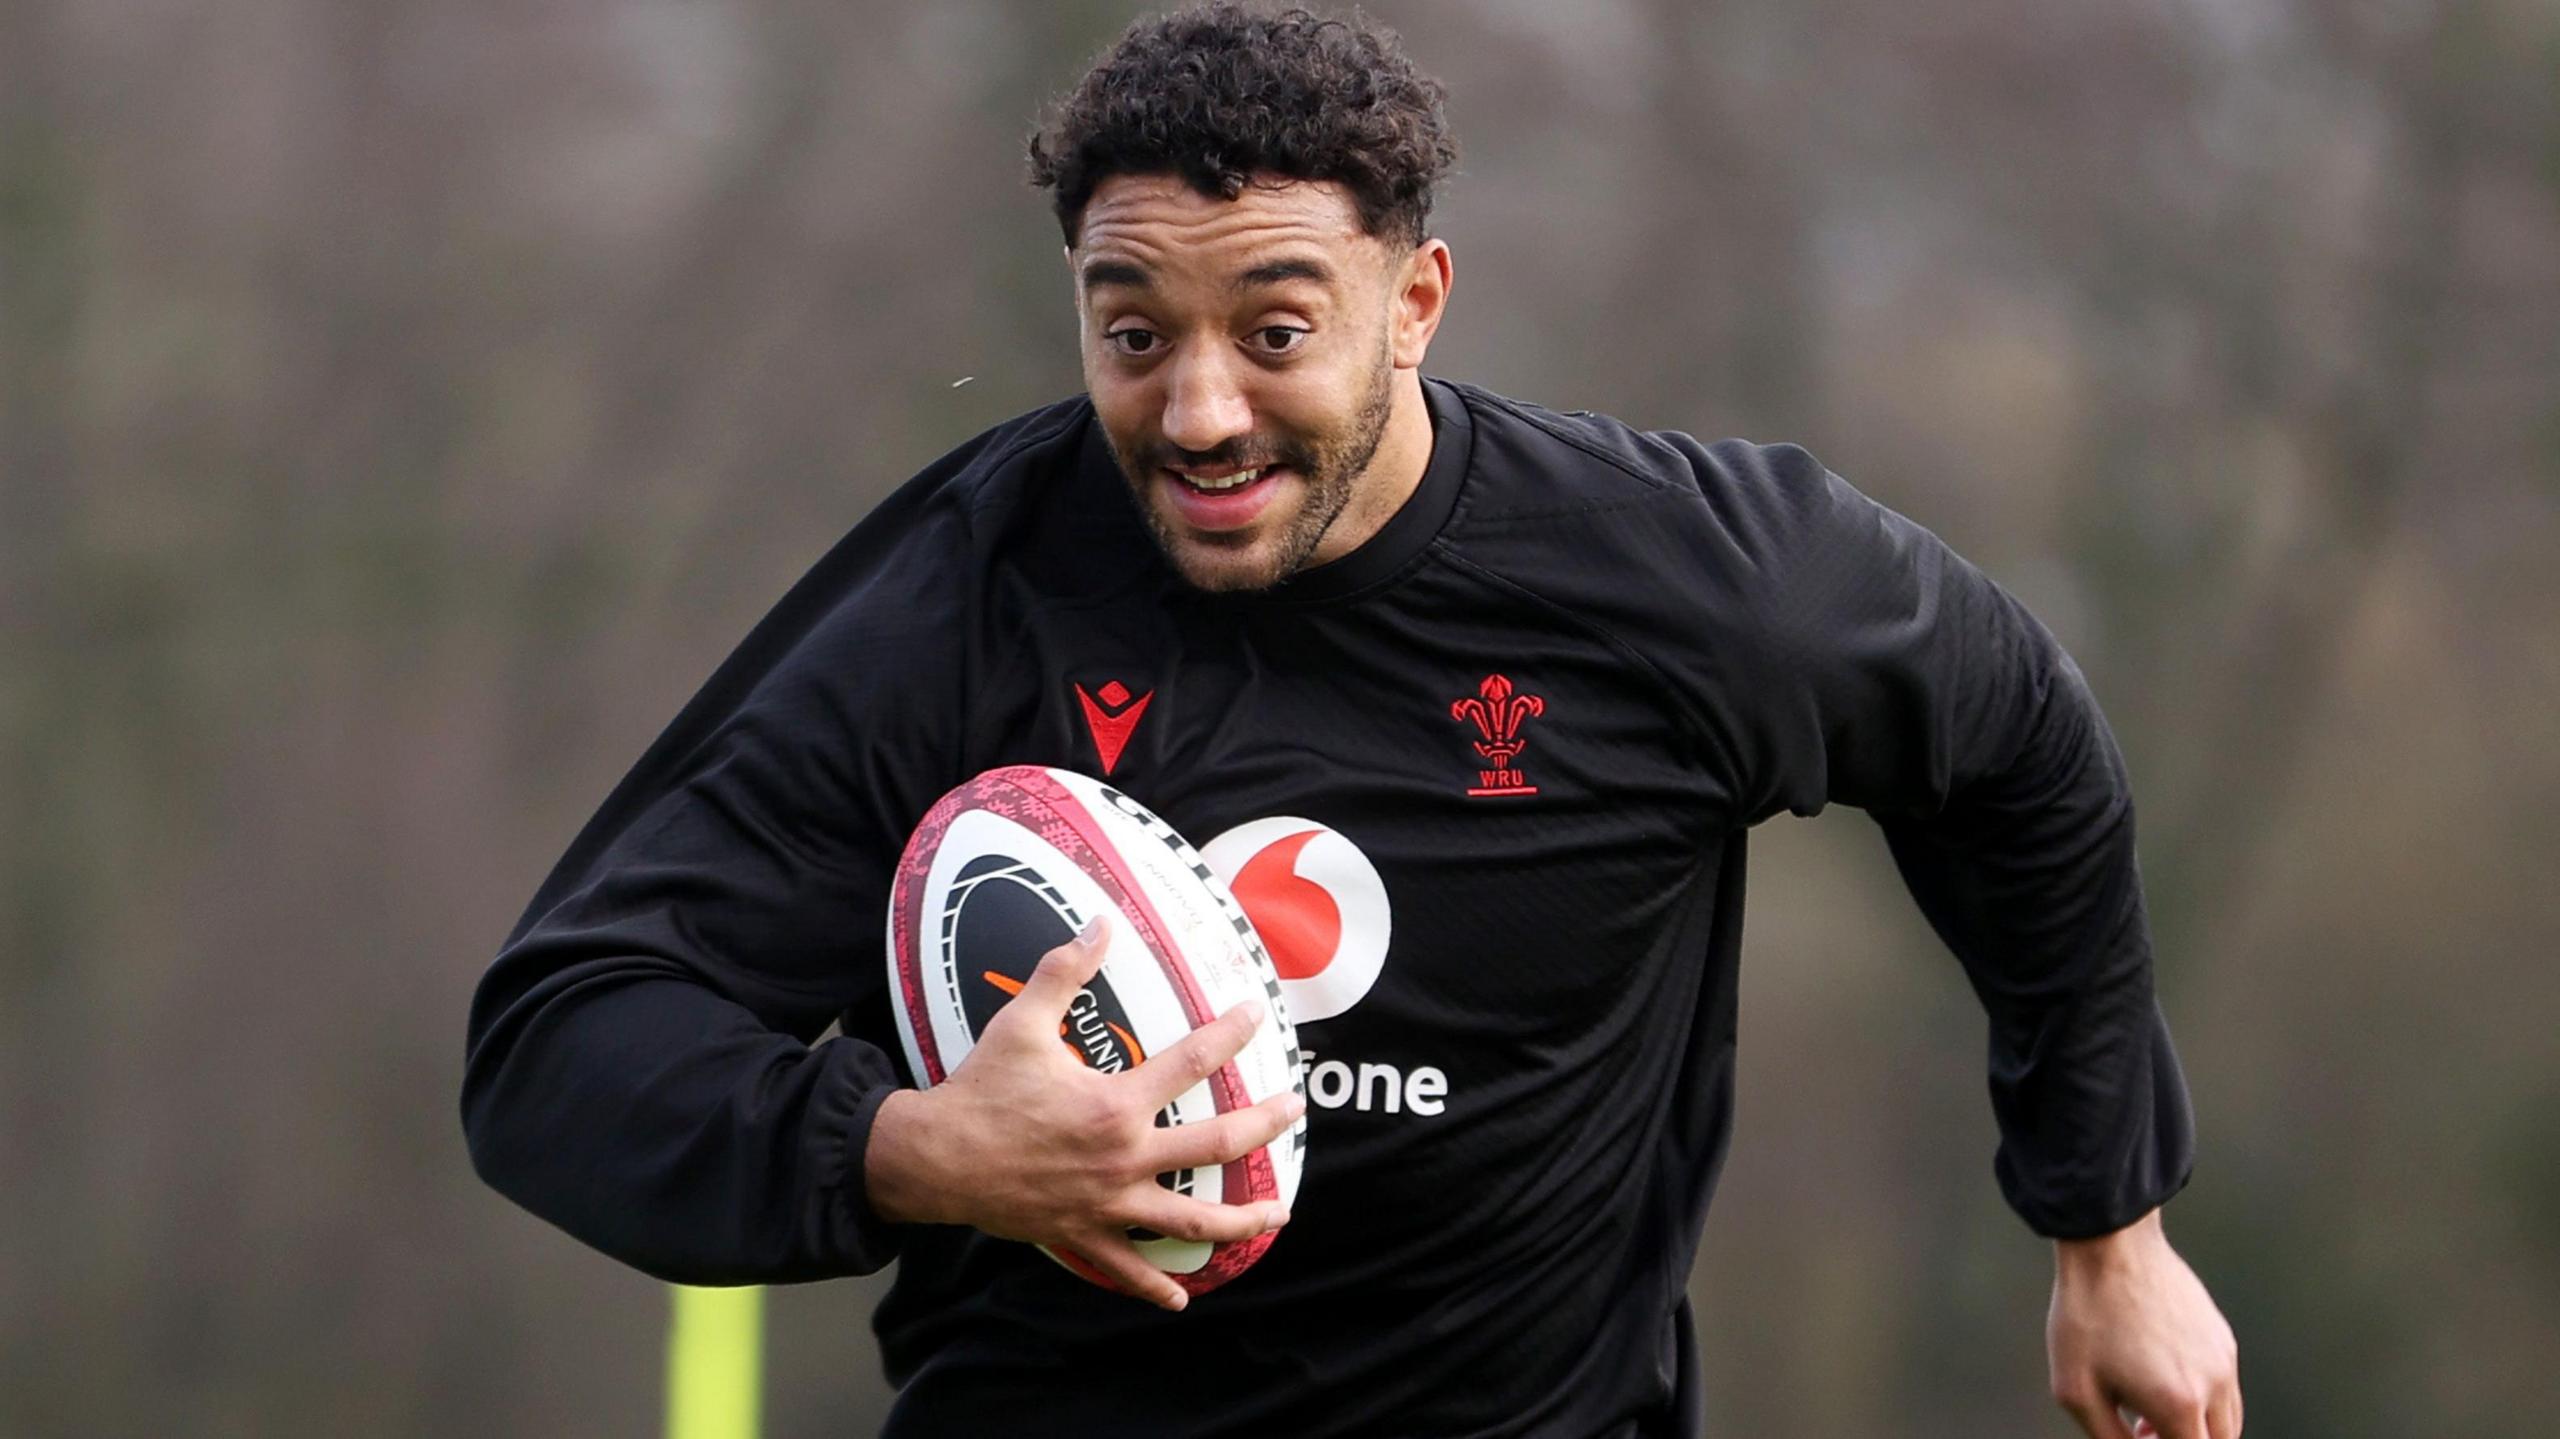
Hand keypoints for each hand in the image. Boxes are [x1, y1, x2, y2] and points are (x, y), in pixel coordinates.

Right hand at [864, 916, 1302, 1309]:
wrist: (937, 1159)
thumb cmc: (981, 1089)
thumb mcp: (1021, 1022)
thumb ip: (1063, 971)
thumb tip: (1098, 923)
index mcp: (1116, 1104)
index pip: (1193, 1061)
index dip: (1230, 1033)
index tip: (1256, 1015)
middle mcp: (1125, 1157)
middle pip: (1217, 1143)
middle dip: (1265, 1126)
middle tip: (1295, 1111)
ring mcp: (1108, 1204)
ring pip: (1192, 1220)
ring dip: (1242, 1219)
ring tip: (1278, 1216)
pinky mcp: (1083, 1234)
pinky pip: (1127, 1268)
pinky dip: (1156, 1287)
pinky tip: (1181, 1298)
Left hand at [2047, 1208, 2241, 1437]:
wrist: (2111, 1246)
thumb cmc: (2086, 1316)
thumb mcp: (2077, 1389)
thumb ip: (2109, 1438)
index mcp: (2179, 1404)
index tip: (2137, 1435)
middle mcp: (2215, 1384)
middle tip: (2140, 1429)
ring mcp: (2224, 1358)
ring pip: (2228, 1418)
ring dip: (2195, 1425)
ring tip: (2147, 1407)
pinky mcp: (2221, 1335)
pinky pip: (2223, 1385)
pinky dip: (2201, 1397)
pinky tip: (2158, 1374)